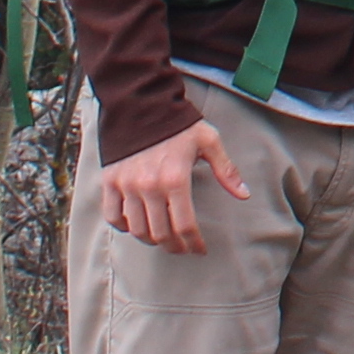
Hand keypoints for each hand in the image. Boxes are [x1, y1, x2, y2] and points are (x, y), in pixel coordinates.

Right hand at [101, 118, 246, 254]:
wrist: (142, 105)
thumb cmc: (178, 124)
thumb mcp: (208, 141)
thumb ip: (225, 169)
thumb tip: (243, 194)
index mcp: (175, 179)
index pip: (185, 225)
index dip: (193, 243)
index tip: (200, 249)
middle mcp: (149, 186)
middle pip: (161, 234)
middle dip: (175, 246)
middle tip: (183, 248)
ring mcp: (126, 186)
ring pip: (137, 229)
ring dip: (152, 240)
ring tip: (163, 239)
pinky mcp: (110, 182)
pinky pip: (113, 216)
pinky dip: (124, 226)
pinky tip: (136, 225)